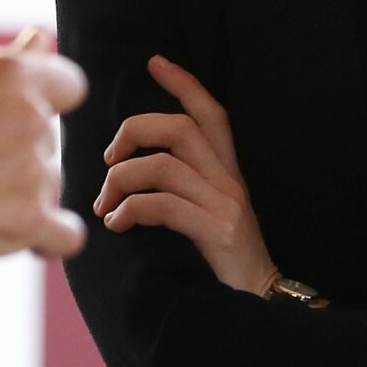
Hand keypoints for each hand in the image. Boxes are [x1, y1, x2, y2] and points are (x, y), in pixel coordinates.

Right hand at [0, 27, 88, 263]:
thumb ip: (5, 61)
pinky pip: (66, 234)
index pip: (70, 85)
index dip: (46, 102)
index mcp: (14, 76)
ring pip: (47, 183)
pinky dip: (48, 237)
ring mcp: (34, 171)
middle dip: (19, 152)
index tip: (13, 119)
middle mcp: (32, 119)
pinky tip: (21, 232)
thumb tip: (41, 36)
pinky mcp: (29, 219)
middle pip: (49, 140)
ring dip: (21, 193)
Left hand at [94, 55, 275, 296]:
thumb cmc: (226, 264)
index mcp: (229, 173)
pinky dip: (130, 210)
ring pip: (164, 165)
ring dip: (122, 180)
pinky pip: (163, 206)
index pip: (211, 113)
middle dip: (135, 131)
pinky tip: (117, 224)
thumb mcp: (210, 216)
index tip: (155, 62)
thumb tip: (133, 171)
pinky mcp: (216, 231)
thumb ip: (184, 189)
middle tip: (108, 156)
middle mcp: (230, 181)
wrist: (261, 304)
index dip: (184, 84)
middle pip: (180, 128)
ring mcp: (225, 205)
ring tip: (105, 204)